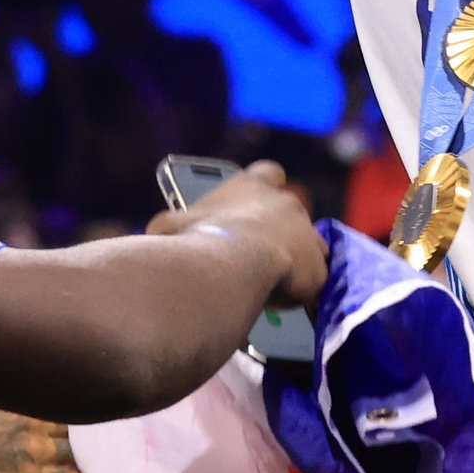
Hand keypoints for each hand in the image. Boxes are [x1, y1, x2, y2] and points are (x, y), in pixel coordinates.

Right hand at [149, 160, 328, 304]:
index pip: (266, 173)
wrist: (231, 267)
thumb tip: (155, 236)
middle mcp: (284, 203)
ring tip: (274, 282)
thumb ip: (170, 227)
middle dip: (281, 231)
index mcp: (251, 186)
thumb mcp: (169, 227)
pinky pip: (314, 276)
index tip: (257, 205)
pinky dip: (303, 286)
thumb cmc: (197, 240)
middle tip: (260, 255)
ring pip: (309, 245)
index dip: (265, 188)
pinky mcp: (317, 265)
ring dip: (296, 258)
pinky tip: (285, 299)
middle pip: (291, 213)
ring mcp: (306, 232)